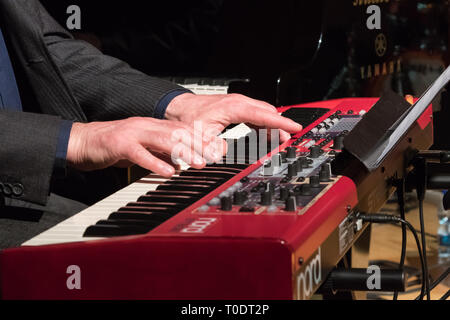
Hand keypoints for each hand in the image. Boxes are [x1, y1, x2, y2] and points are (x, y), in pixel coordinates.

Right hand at [66, 117, 225, 176]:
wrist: (83, 141)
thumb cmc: (113, 146)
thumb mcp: (142, 149)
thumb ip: (160, 154)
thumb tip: (179, 164)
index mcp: (153, 126)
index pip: (183, 130)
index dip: (202, 139)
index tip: (218, 150)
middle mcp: (146, 126)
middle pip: (178, 132)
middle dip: (199, 144)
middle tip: (215, 157)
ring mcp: (133, 133)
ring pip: (163, 140)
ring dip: (183, 152)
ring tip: (199, 163)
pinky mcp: (119, 144)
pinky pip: (140, 154)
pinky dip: (155, 162)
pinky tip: (168, 172)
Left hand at [165, 93, 301, 141]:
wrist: (179, 108)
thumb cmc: (189, 118)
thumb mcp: (200, 136)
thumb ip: (214, 147)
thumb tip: (225, 155)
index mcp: (234, 107)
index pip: (263, 114)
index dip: (280, 122)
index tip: (294, 128)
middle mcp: (239, 102)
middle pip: (267, 112)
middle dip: (280, 125)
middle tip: (290, 139)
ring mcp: (238, 103)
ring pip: (263, 112)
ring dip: (273, 125)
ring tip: (282, 139)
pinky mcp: (236, 107)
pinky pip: (256, 114)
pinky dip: (264, 123)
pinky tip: (267, 134)